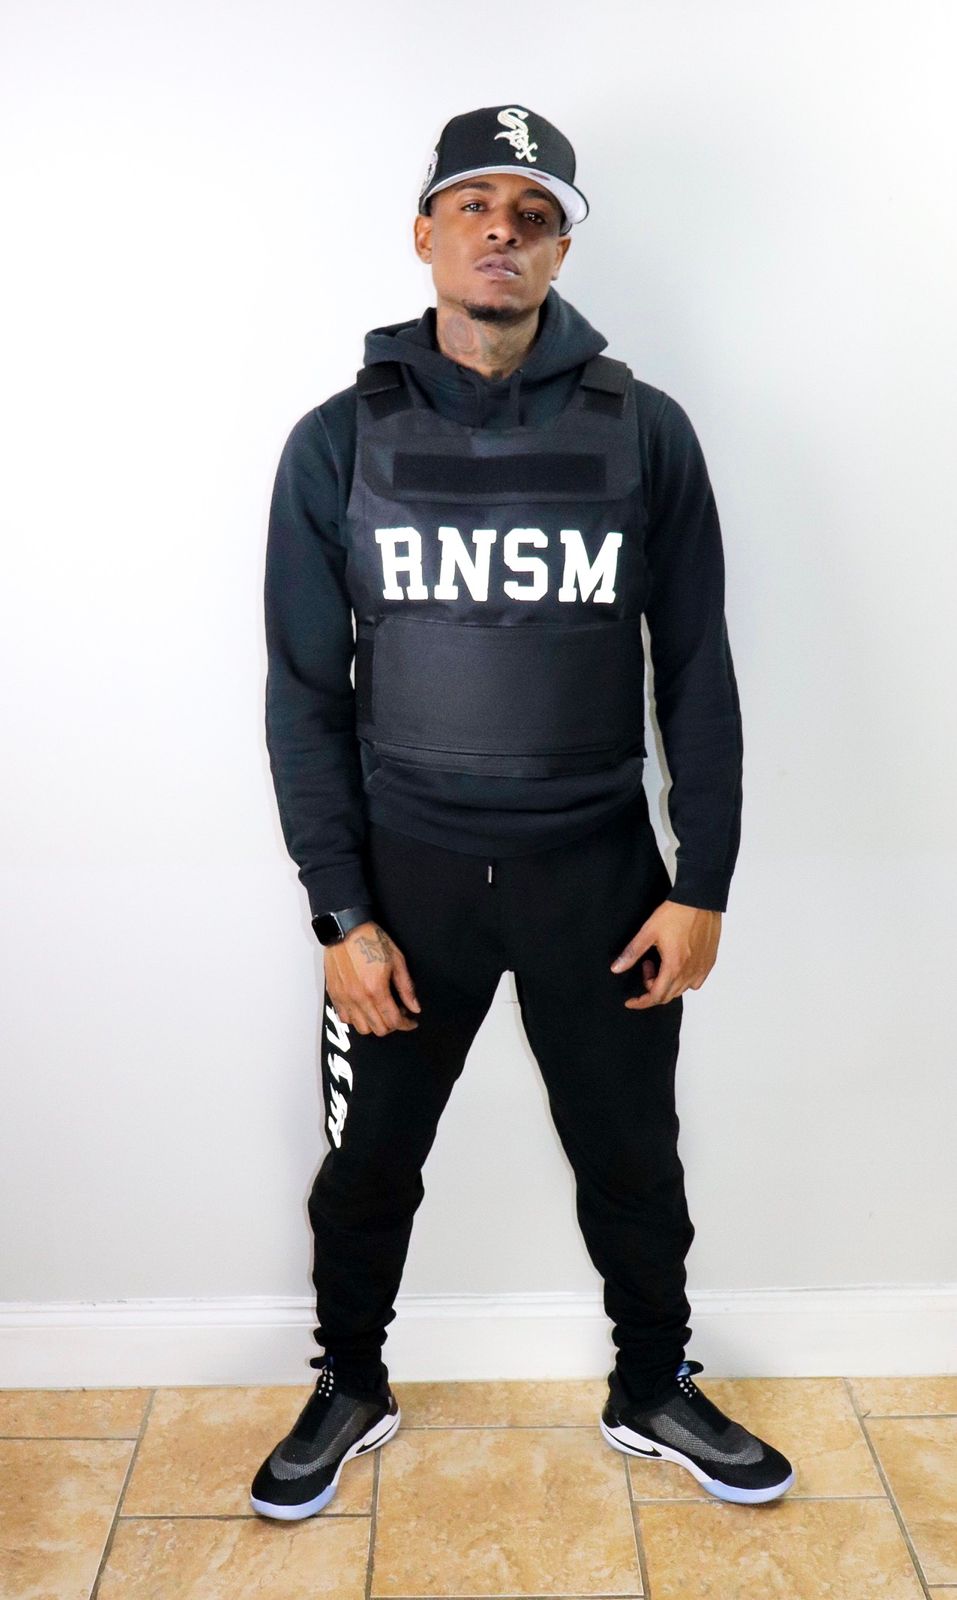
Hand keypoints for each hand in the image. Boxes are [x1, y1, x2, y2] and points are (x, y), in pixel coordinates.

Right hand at [324, 921, 421, 1035]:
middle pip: (378, 1028)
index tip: (411, 1021)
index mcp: (376, 989)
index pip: (393, 1021)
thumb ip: (406, 988)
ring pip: (361, 1028)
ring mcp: (344, 997)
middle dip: (392, 1025)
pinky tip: (364, 1008)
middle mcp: (358, 997)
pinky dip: (356, 1019)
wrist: (346, 929)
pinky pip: (344, 1018)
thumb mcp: (397, 961)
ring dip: (374, 1024)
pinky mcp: (334, 994)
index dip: (406, 1024)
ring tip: (380, 1011)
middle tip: (397, 1013)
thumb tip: (414, 1007)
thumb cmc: (371, 940)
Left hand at [610, 900, 721, 1007]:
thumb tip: (616, 968)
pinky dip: (683, 980)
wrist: (701, 900)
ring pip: (681, 989)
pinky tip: (677, 964)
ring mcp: (702, 968)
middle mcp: (690, 972)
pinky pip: (695, 982)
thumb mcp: (648, 932)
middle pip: (668, 995)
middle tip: (646, 966)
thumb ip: (632, 953)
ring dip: (666, 983)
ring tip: (660, 961)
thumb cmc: (677, 914)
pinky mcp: (709, 962)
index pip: (656, 996)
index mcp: (674, 967)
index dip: (641, 1002)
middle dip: (651, 987)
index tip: (631, 1001)